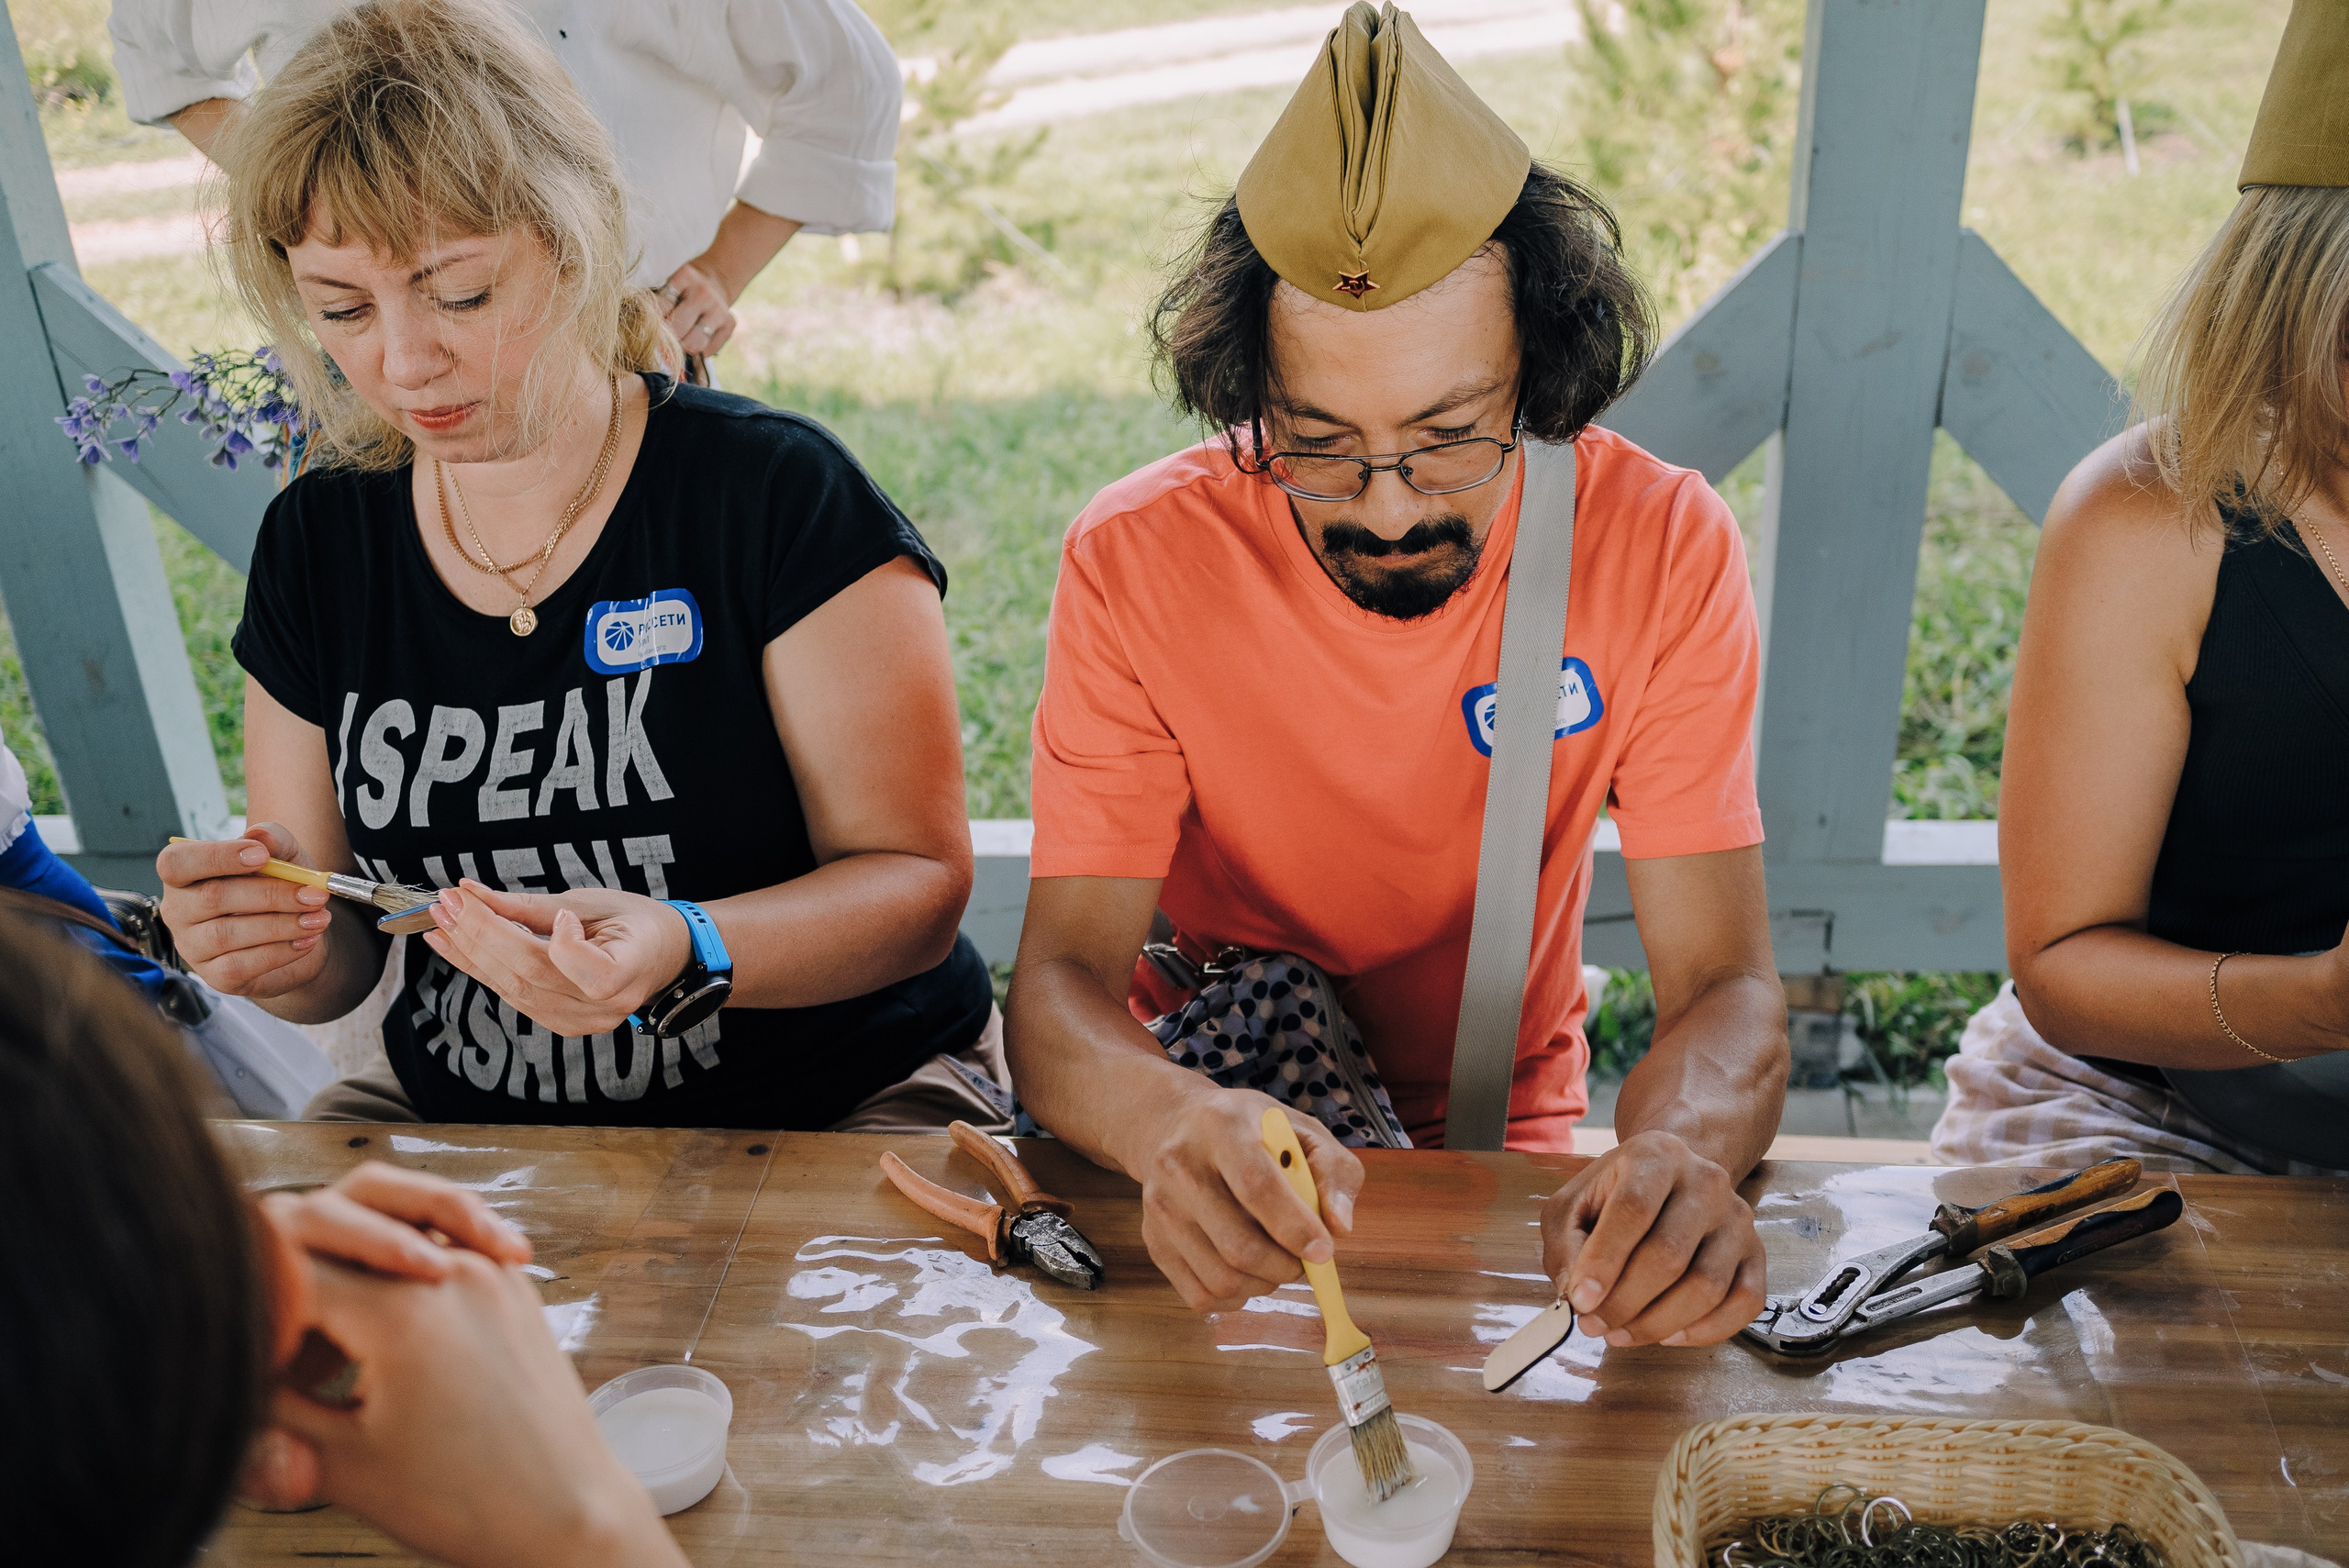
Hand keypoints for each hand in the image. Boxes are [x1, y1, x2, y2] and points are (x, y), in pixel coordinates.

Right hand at [157, 824, 331, 997]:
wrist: (301, 931)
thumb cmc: (280, 887)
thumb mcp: (285, 856)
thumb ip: (274, 839)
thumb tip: (260, 835)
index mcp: (185, 874)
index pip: (176, 862)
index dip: (217, 857)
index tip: (262, 856)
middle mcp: (179, 910)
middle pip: (212, 897)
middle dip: (270, 894)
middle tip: (314, 894)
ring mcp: (192, 946)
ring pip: (227, 933)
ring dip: (281, 925)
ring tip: (319, 918)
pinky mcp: (215, 976)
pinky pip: (240, 965)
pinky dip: (280, 952)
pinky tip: (306, 941)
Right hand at [239, 1162, 541, 1508]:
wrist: (569, 1515)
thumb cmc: (463, 1500)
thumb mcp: (342, 1465)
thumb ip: (271, 1411)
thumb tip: (227, 1370)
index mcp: (399, 1313)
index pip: (287, 1269)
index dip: (249, 1305)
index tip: (243, 1346)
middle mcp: (449, 1271)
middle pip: (335, 1216)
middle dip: (288, 1256)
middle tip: (276, 1313)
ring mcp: (489, 1269)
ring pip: (396, 1205)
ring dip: (350, 1232)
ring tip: (323, 1289)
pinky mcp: (513, 1283)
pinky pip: (449, 1230)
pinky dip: (408, 1241)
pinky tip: (392, 1284)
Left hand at [421, 880, 693, 1035]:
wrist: (658, 955)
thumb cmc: (632, 922)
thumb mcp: (593, 902)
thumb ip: (530, 905)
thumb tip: (470, 893)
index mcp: (634, 971)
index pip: (596, 975)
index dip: (568, 949)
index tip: (559, 917)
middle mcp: (607, 1007)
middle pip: (533, 976)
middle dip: (482, 936)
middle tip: (447, 903)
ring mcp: (582, 1021)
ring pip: (513, 989)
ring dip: (469, 953)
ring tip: (440, 921)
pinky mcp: (560, 1024)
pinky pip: (512, 996)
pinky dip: (479, 968)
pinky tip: (454, 945)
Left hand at [658, 259, 735, 357]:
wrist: (715, 281)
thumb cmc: (682, 289)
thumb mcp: (670, 286)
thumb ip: (659, 305)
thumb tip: (648, 334)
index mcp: (685, 277)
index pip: (661, 307)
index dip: (654, 321)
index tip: (652, 326)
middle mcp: (704, 293)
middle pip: (677, 328)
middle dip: (668, 337)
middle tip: (665, 337)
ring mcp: (719, 309)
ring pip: (694, 343)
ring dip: (684, 347)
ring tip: (680, 341)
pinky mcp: (730, 324)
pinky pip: (709, 350)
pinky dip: (699, 351)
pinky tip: (696, 340)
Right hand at [1125, 1089, 1361, 1312]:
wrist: (1174, 1127)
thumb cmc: (1250, 1131)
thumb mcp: (1301, 1131)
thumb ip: (1334, 1172)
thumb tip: (1339, 1228)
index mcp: (1222, 1126)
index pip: (1256, 1187)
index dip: (1294, 1227)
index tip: (1324, 1252)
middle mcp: (1180, 1165)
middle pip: (1238, 1245)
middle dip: (1285, 1267)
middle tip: (1303, 1261)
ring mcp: (1161, 1207)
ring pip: (1221, 1278)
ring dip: (1263, 1285)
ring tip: (1276, 1263)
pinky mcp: (1153, 1241)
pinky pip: (1199, 1295)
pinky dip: (1235, 1298)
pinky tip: (1248, 1273)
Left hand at [1539, 1129, 1765, 1347]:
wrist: (1672, 1176)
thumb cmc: (1616, 1194)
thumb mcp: (1574, 1203)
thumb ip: (1565, 1244)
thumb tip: (1577, 1295)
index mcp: (1656, 1156)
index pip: (1634, 1209)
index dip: (1606, 1260)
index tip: (1581, 1301)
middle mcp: (1706, 1182)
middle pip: (1670, 1254)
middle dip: (1625, 1302)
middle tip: (1593, 1325)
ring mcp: (1737, 1219)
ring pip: (1707, 1286)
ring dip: (1658, 1323)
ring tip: (1620, 1334)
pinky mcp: (1756, 1253)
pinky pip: (1745, 1302)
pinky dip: (1706, 1330)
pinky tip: (1669, 1334)